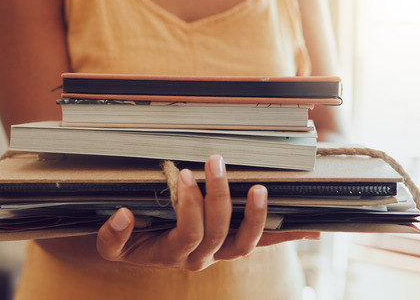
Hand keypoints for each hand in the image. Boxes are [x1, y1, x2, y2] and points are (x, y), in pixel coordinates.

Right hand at [95, 155, 319, 270]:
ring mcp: (219, 252)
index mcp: (172, 253)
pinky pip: (261, 242)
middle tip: (214, 161)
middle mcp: (200, 257)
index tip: (183, 174)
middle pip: (218, 232)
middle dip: (218, 195)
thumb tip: (123, 216)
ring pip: (244, 243)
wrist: (137, 254)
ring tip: (259, 188)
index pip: (188, 231)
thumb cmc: (126, 243)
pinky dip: (284, 235)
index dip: (189, 205)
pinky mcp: (232, 244)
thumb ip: (113, 235)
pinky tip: (309, 228)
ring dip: (254, 216)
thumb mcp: (110, 244)